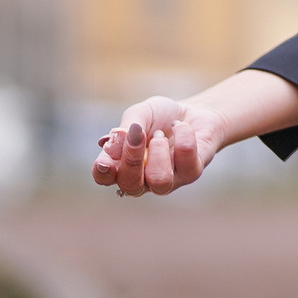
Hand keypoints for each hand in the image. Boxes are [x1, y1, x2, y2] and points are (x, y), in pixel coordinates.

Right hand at [91, 96, 221, 195]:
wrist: (194, 111)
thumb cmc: (160, 117)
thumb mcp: (140, 114)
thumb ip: (128, 127)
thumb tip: (116, 137)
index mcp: (122, 166)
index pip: (105, 178)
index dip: (102, 173)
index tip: (105, 161)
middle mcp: (142, 180)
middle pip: (130, 185)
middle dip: (132, 159)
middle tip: (139, 133)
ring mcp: (168, 181)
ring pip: (160, 181)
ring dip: (159, 151)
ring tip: (161, 134)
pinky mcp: (191, 173)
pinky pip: (186, 158)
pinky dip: (182, 134)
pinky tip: (180, 126)